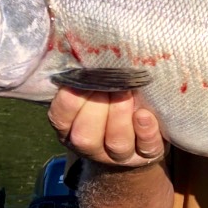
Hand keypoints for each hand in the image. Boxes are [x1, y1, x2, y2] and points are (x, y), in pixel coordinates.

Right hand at [47, 87, 166, 167]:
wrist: (141, 127)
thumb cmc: (111, 97)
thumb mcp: (95, 87)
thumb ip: (90, 77)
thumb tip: (88, 53)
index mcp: (71, 127)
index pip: (60, 119)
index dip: (69, 101)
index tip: (82, 80)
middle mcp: (92, 146)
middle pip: (85, 137)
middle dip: (96, 109)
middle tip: (108, 87)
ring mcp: (120, 155)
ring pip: (116, 144)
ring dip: (120, 118)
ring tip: (127, 93)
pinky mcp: (146, 155)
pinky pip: (146, 149)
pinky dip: (146, 131)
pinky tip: (145, 115)